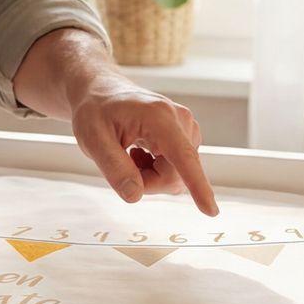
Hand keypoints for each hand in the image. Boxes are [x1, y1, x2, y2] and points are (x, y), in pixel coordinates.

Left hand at [14, 28, 218, 212]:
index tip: (211, 210)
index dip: (197, 185)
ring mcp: (186, 128)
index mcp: (159, 117)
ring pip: (177, 175)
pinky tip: (140, 153)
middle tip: (123, 164)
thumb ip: (113, 167)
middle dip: (148, 182)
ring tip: (130, 154)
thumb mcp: (92, 139)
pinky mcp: (186, 136)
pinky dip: (155, 170)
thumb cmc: (96, 111)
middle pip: (176, 175)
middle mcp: (181, 120)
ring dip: (151, 176)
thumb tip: (134, 195)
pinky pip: (177, 169)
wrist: (102, 93)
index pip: (183, 157)